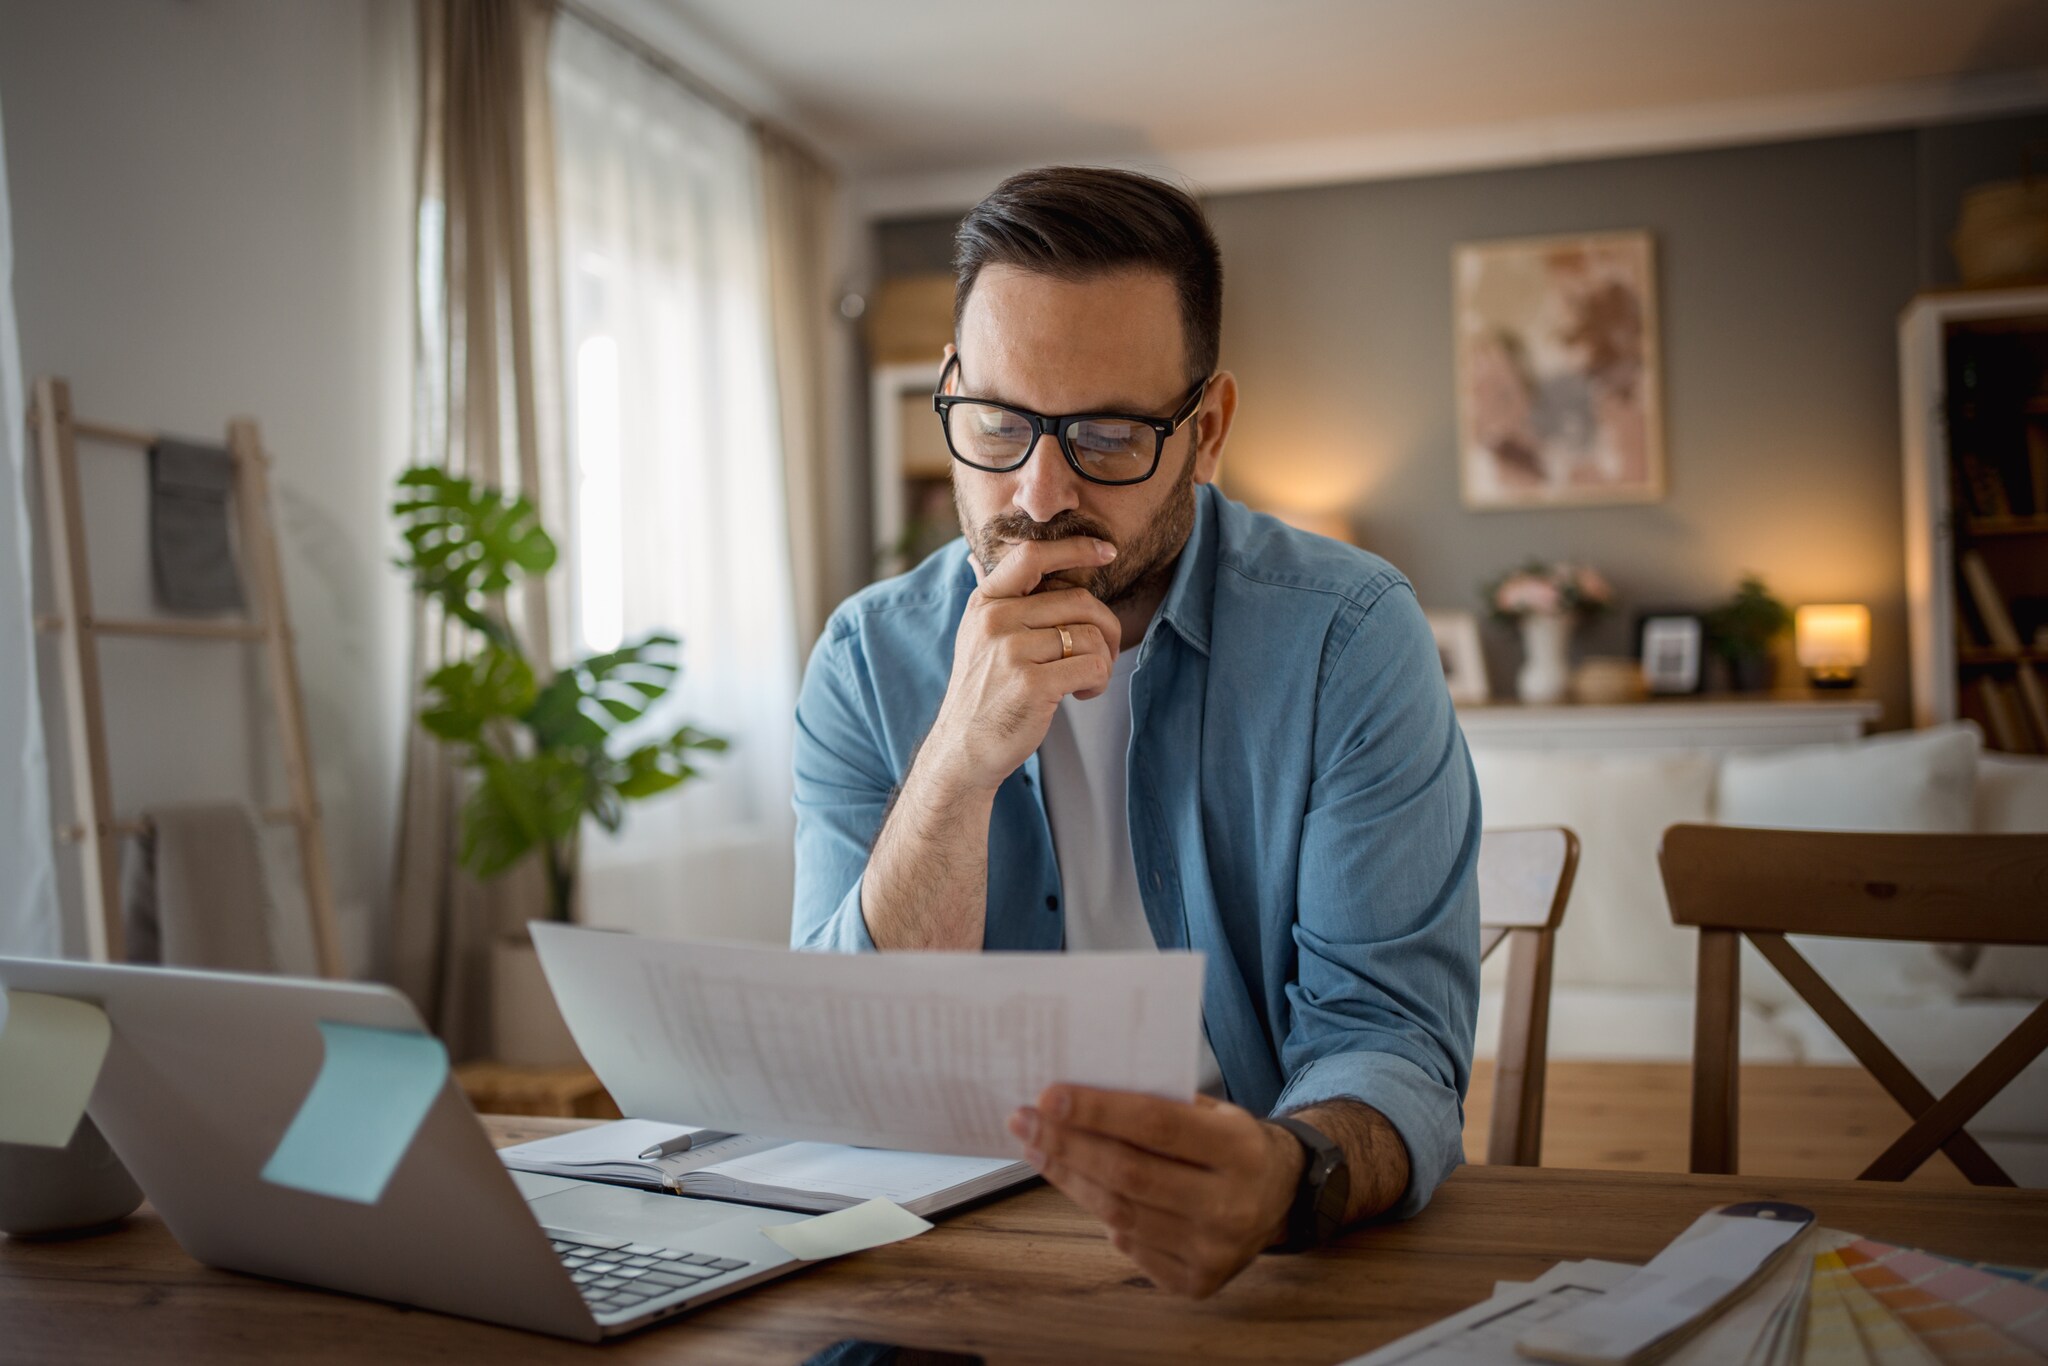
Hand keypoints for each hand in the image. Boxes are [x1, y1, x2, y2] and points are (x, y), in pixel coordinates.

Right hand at [924, 537, 1122, 795]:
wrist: (963, 748)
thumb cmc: (981, 692)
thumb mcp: (975, 637)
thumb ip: (991, 600)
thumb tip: (973, 557)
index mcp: (985, 603)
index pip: (1032, 557)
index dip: (1075, 548)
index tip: (1107, 552)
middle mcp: (995, 621)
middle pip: (1078, 601)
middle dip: (1105, 627)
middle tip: (1103, 652)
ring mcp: (1011, 652)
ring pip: (1090, 636)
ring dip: (1103, 660)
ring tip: (1086, 680)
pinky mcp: (1031, 684)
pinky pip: (1092, 666)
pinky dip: (1098, 682)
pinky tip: (1081, 694)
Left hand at [1008, 1085, 1303, 1298]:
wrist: (1281, 1198)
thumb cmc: (1233, 1144)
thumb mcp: (1216, 1112)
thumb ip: (1161, 1105)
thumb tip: (1080, 1095)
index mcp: (1240, 1151)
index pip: (1156, 1126)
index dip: (1098, 1111)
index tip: (1049, 1095)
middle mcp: (1230, 1207)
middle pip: (1128, 1174)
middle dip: (1067, 1144)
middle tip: (1024, 1120)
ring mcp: (1213, 1252)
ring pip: (1119, 1213)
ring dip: (1070, 1177)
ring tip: (1037, 1148)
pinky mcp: (1196, 1283)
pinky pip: (1129, 1245)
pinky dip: (1099, 1212)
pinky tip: (1077, 1185)